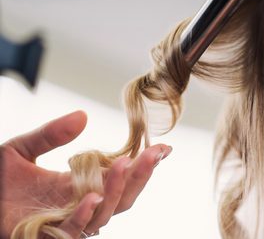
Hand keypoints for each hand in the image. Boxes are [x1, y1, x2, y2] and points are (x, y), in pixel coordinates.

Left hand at [0, 111, 171, 237]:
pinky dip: (85, 215)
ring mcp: (65, 221)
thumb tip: (84, 115)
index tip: (163, 147)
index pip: (120, 176)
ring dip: (119, 190)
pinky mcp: (46, 234)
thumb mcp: (22, 148)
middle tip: (156, 153)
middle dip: (142, 176)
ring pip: (106, 214)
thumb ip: (51, 133)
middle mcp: (79, 204)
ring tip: (126, 164)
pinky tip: (93, 196)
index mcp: (78, 184)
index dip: (143, 164)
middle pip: (123, 197)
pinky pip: (72, 231)